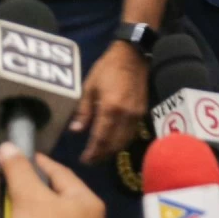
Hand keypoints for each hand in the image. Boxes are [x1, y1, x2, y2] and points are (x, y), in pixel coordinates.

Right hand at [0, 142, 104, 217]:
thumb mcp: (29, 197)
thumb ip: (18, 170)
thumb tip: (8, 146)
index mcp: (86, 200)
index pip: (60, 170)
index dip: (36, 161)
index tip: (14, 156)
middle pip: (55, 193)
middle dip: (31, 186)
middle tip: (7, 180)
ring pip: (49, 215)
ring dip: (29, 209)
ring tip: (7, 203)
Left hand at [69, 41, 148, 163]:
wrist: (133, 56)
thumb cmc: (107, 68)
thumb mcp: (90, 86)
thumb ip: (84, 110)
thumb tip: (76, 130)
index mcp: (111, 108)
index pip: (101, 138)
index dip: (93, 152)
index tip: (85, 160)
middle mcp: (126, 115)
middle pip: (114, 144)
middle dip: (102, 155)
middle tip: (91, 160)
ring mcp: (136, 115)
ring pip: (124, 141)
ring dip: (112, 151)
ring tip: (100, 154)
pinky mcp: (142, 112)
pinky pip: (131, 133)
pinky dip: (121, 141)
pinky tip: (113, 142)